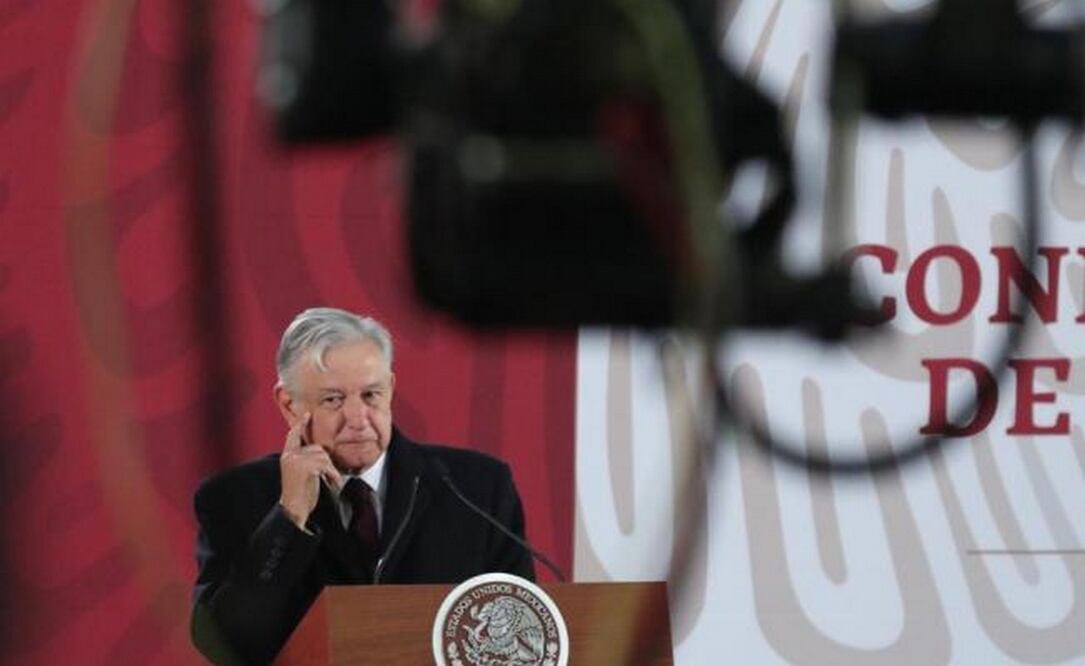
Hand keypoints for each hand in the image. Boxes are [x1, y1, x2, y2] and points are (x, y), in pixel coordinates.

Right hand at [278, 412, 341, 528]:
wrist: (293, 510)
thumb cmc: (299, 495)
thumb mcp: (299, 474)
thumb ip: (305, 461)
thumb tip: (321, 451)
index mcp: (287, 457)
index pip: (294, 436)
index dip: (300, 425)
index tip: (307, 415)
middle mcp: (290, 456)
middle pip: (318, 448)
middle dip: (326, 463)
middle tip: (325, 478)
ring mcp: (297, 460)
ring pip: (324, 456)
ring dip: (330, 471)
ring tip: (326, 483)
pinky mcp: (306, 466)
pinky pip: (327, 466)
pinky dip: (333, 476)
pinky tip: (330, 484)